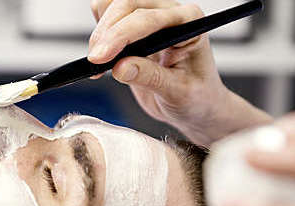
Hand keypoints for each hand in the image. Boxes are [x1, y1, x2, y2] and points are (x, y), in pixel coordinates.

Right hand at [88, 0, 271, 145]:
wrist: (196, 106)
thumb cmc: (198, 97)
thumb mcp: (178, 93)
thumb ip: (151, 77)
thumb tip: (121, 68)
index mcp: (189, 23)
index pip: (149, 19)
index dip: (121, 35)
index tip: (102, 56)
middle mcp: (171, 14)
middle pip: (127, 6)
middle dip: (107, 33)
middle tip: (96, 61)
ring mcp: (151, 17)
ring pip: (114, 6)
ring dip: (101, 32)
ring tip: (100, 63)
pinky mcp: (134, 27)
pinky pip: (108, 15)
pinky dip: (99, 33)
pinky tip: (103, 57)